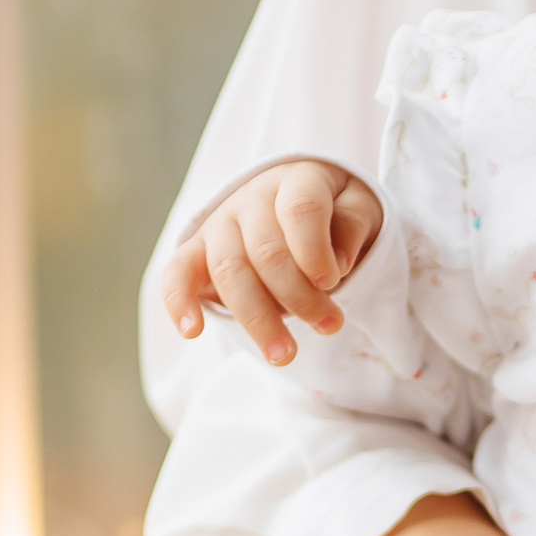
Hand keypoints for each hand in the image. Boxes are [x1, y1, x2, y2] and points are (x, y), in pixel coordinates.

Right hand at [163, 158, 384, 364]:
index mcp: (296, 180)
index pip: (300, 209)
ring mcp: (219, 224)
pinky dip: (180, 302)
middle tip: (329, 326)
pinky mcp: (195, 250)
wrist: (294, 199)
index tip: (332, 281)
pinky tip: (192, 331)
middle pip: (266, 251)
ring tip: (284, 354)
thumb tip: (338, 263)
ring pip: (230, 271)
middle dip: (299, 297)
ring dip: (257, 318)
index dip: (314, 249)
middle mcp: (252, 198)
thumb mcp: (359, 205)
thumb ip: (353, 224)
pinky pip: (177, 273)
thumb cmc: (334, 208)